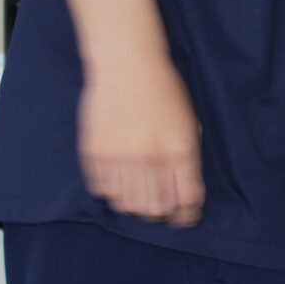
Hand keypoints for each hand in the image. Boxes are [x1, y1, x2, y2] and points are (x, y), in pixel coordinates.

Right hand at [77, 60, 204, 225]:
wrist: (127, 65)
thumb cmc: (165, 91)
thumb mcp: (190, 122)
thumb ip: (189, 157)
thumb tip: (186, 192)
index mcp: (181, 149)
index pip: (187, 200)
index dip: (188, 216)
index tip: (186, 218)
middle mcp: (151, 157)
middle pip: (156, 209)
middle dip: (162, 216)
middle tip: (162, 211)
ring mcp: (120, 157)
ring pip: (128, 205)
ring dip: (136, 208)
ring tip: (140, 199)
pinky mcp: (94, 153)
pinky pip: (104, 190)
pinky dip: (113, 193)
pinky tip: (120, 183)